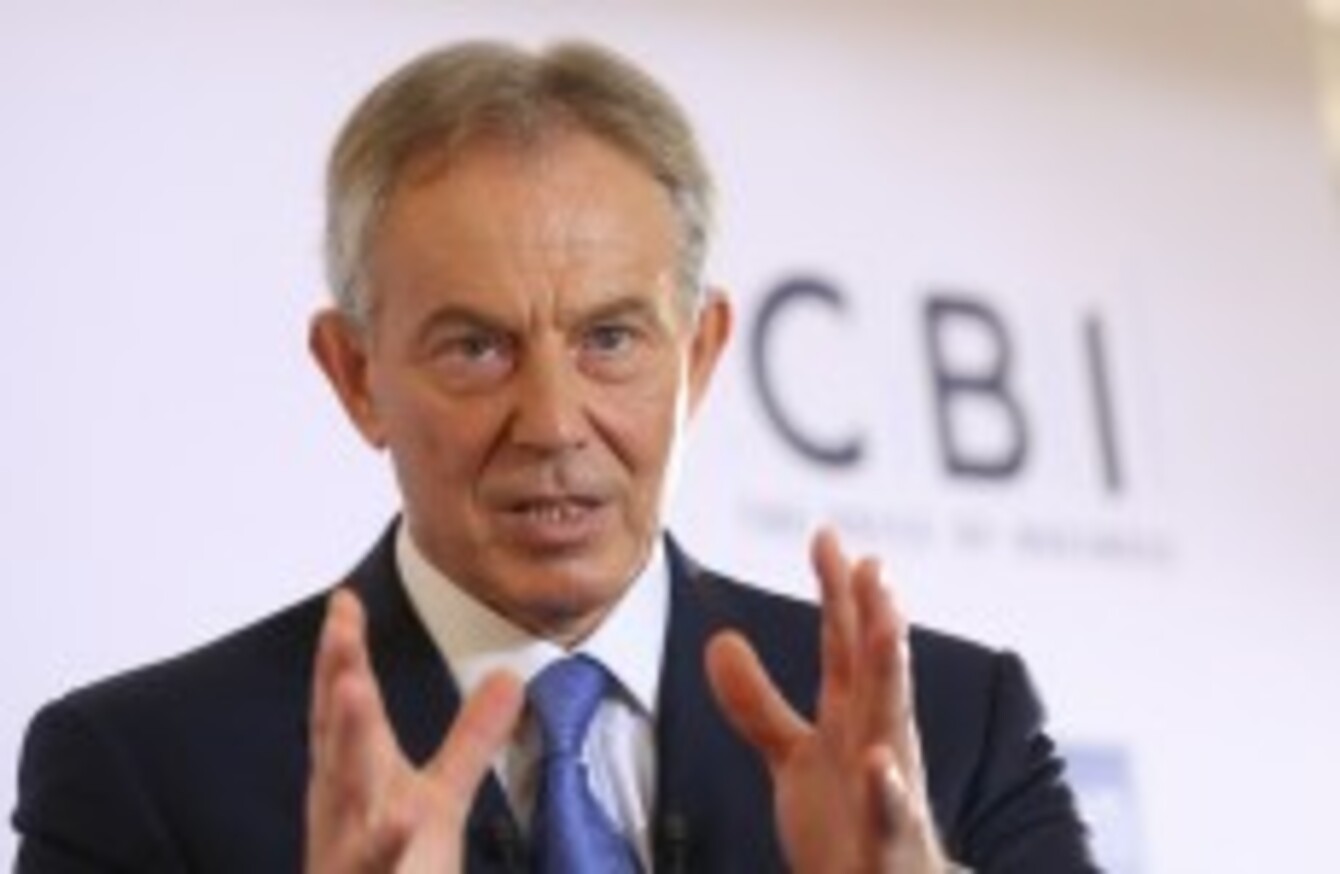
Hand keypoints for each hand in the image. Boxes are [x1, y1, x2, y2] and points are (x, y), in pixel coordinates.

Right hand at [305, 589, 523, 873]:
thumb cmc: (388, 866)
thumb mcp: (438, 795)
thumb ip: (472, 737)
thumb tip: (508, 677)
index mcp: (353, 778)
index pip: (340, 709)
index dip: (339, 657)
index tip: (344, 603)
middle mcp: (346, 809)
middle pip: (340, 745)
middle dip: (340, 694)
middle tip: (343, 641)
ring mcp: (355, 852)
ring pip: (352, 799)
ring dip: (350, 747)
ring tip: (352, 692)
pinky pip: (382, 866)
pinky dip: (387, 845)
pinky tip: (401, 821)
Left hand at [706, 529, 948, 873]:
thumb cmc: (845, 826)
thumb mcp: (793, 757)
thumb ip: (758, 702)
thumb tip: (719, 639)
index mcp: (854, 716)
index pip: (844, 642)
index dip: (836, 591)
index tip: (825, 534)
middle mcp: (878, 740)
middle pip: (876, 669)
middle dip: (877, 614)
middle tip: (874, 564)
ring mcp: (889, 789)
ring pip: (896, 724)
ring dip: (895, 674)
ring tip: (889, 626)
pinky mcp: (889, 841)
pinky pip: (889, 814)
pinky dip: (885, 789)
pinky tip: (877, 762)